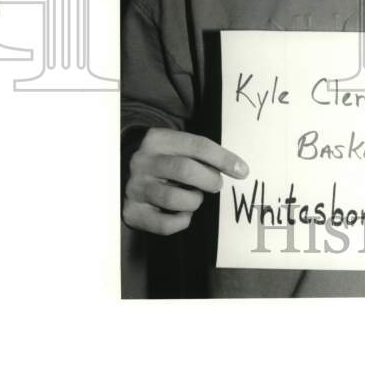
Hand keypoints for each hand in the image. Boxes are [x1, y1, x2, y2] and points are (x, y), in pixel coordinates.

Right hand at [123, 128, 247, 235]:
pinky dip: (182, 221)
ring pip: (174, 198)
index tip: (242, 170)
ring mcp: (135, 188)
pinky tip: (183, 213)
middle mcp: (143, 162)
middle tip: (216, 185)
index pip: (197, 145)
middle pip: (186, 170)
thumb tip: (238, 169)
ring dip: (194, 201)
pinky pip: (165, 224)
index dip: (224, 158)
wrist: (121, 170)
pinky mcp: (132, 212)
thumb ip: (200, 153)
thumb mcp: (176, 146)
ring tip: (195, 197)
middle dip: (210, 180)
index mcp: (158, 140)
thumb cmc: (162, 159)